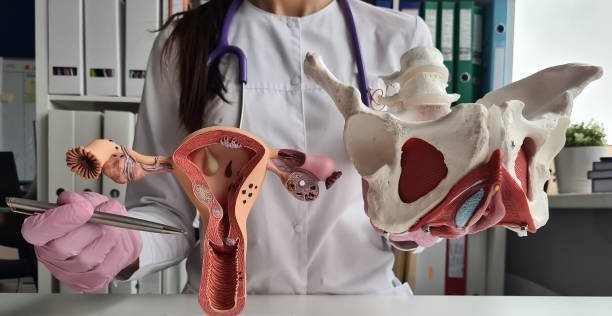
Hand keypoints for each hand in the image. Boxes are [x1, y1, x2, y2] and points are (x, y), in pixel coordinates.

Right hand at [21, 191, 141, 291]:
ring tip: (114, 226)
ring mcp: (69, 272)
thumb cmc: (99, 220)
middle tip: (105, 217)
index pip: (36, 231)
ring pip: (86, 259)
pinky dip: (115, 252)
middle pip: (61, 247)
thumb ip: (80, 200)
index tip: (83, 209)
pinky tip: (117, 242)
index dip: (58, 220)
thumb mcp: (89, 202)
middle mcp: (52, 255)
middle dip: (89, 229)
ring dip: (106, 238)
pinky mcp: (89, 282)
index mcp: (44, 234)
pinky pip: (103, 270)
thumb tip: (71, 200)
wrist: (119, 236)